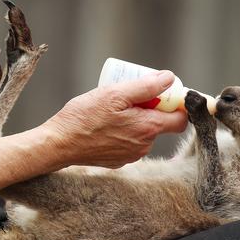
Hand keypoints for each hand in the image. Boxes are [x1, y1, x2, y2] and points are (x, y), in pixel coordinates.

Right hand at [43, 70, 187, 167]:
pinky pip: (130, 142)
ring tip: (113, 109)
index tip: (162, 93)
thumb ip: (146, 87)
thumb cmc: (84, 118)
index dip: (175, 104)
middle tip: (129, 95)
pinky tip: (106, 124)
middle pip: (160, 123)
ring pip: (143, 132)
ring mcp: (131, 156)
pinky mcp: (119, 161)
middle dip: (149, 107)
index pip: (180, 119)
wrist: (59, 144)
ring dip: (135, 119)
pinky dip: (124, 131)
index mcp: (148, 128)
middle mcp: (144, 146)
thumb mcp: (115, 94)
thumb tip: (169, 79)